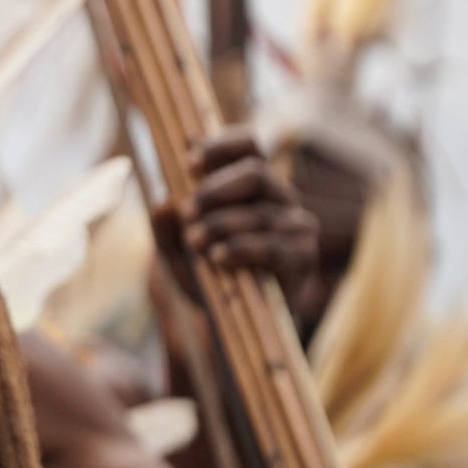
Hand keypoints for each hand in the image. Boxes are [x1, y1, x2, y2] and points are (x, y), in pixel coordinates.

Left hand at [153, 125, 317, 300]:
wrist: (224, 322)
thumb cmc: (202, 273)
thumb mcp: (173, 247)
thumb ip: (166, 225)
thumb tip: (164, 203)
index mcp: (251, 184)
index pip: (249, 145)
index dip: (221, 146)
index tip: (189, 162)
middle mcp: (279, 198)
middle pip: (256, 172)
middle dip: (216, 189)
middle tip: (189, 211)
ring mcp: (296, 226)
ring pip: (260, 213)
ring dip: (221, 225)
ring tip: (195, 241)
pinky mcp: (303, 257)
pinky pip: (274, 246)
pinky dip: (242, 249)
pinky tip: (218, 258)